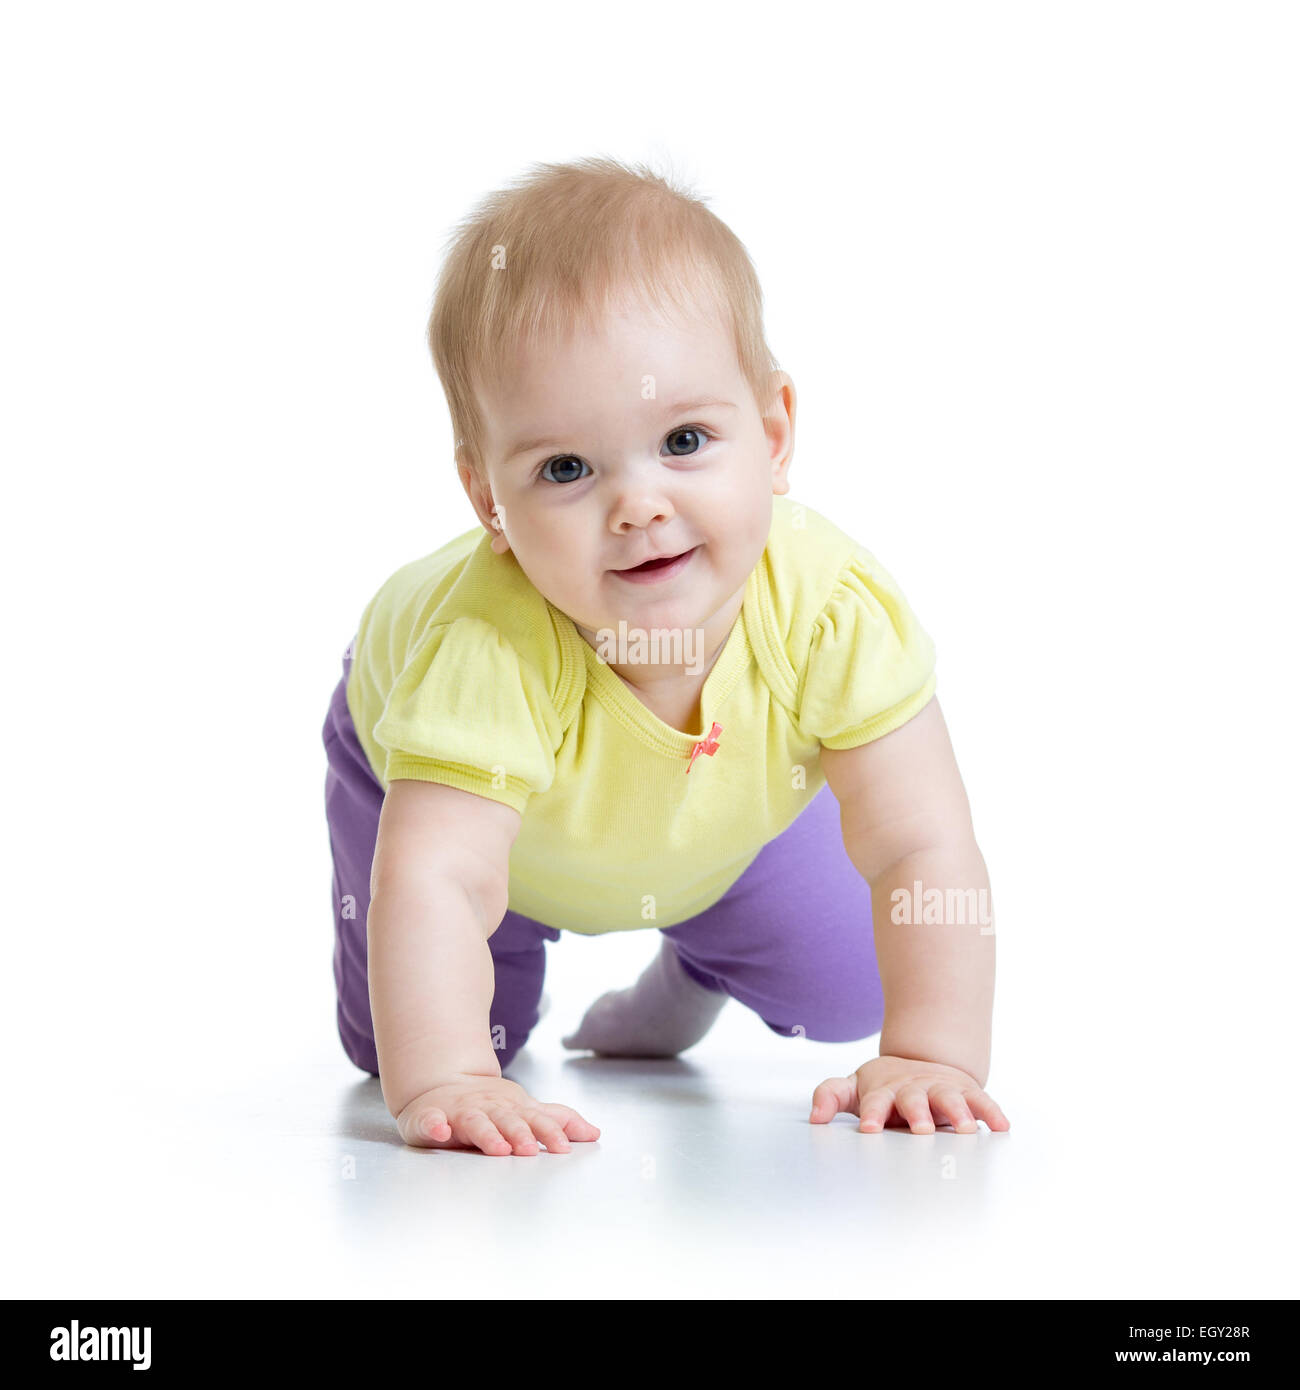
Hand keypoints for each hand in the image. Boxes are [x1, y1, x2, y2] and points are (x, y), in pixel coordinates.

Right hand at [395, 1074, 600, 1154]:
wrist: (439, 1083)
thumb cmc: (489, 1104)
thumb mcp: (525, 1109)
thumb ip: (556, 1121)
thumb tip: (595, 1133)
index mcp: (512, 1108)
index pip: (534, 1119)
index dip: (549, 1132)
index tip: (564, 1148)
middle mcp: (488, 1108)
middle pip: (506, 1120)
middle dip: (518, 1134)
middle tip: (530, 1151)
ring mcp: (459, 1112)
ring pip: (473, 1122)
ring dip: (486, 1134)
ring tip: (497, 1148)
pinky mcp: (430, 1117)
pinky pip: (429, 1121)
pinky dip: (434, 1125)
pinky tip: (440, 1132)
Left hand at [809, 1055, 1009, 1133]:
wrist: (921, 1060)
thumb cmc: (885, 1085)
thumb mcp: (855, 1087)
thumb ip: (831, 1095)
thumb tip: (814, 1116)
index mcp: (884, 1091)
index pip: (874, 1102)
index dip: (871, 1115)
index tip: (868, 1129)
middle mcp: (913, 1089)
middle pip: (914, 1100)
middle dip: (917, 1114)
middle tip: (921, 1130)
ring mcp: (940, 1088)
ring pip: (950, 1098)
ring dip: (958, 1113)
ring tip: (965, 1130)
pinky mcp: (965, 1091)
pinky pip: (980, 1100)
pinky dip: (991, 1112)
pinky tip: (1001, 1127)